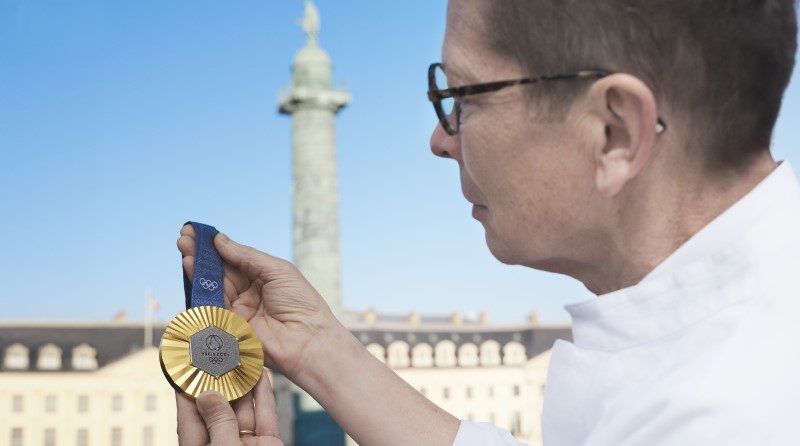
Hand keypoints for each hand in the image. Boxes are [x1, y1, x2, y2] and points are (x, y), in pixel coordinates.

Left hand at [176, 369, 284, 445]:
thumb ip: (218, 422)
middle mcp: (223, 445)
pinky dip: (265, 394)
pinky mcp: (269, 443)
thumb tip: (208, 396)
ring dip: (244, 384)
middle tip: (217, 356)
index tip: (188, 367)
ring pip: (245, 409)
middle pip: (219, 410)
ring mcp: (247, 444)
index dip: (188, 391)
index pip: (190, 417)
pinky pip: (266, 415)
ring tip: (240, 359)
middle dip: (220, 383)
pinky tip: (261, 374)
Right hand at [177, 225, 338, 383]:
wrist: (308, 340)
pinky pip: (210, 304)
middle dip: (201, 254)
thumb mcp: (277, 270)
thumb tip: (220, 239)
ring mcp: (237, 309)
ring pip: (212, 285)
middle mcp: (248, 293)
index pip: (234, 259)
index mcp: (262, 277)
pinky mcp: (229, 325)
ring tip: (184, 247)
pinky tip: (191, 267)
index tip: (198, 232)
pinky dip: (199, 286)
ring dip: (196, 267)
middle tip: (184, 237)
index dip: (216, 246)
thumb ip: (246, 256)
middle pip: (220, 271)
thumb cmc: (301, 302)